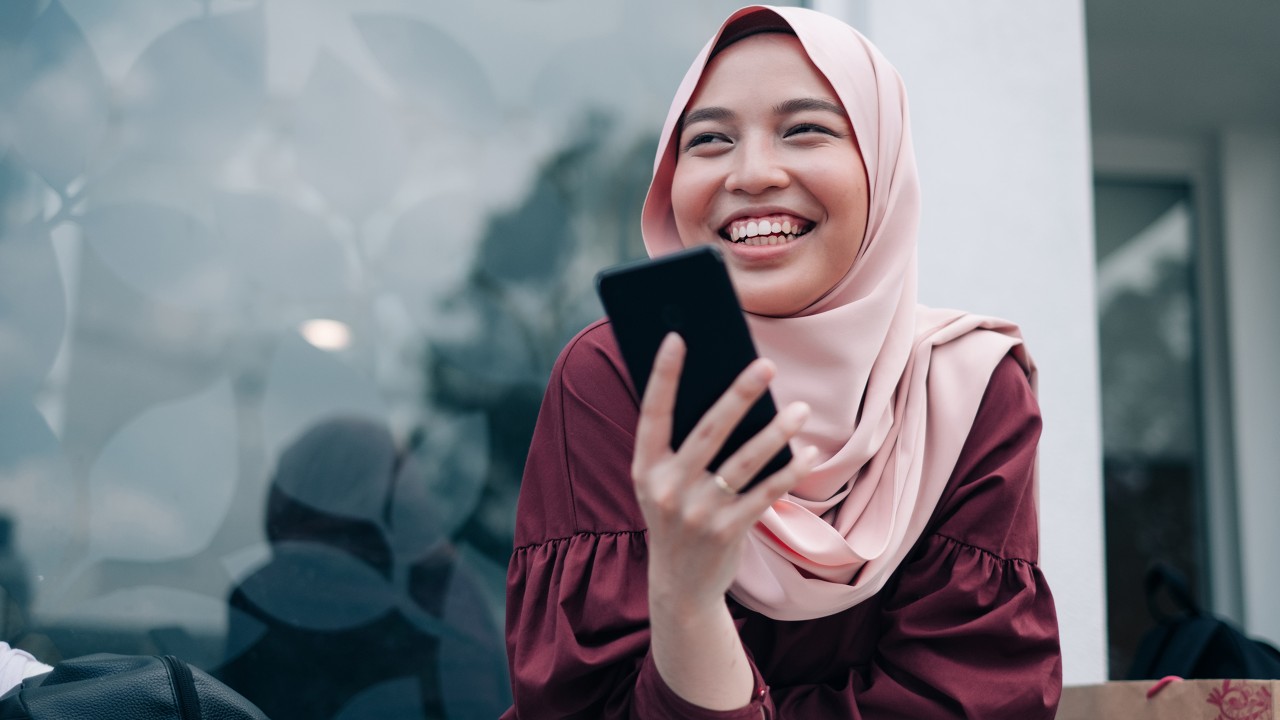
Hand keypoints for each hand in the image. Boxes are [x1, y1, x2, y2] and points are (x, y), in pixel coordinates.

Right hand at [633, 332, 815, 709]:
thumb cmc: (677, 518)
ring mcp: (697, 513)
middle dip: (738, 394)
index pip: (652, 413)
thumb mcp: (663, 483)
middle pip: (708, 430)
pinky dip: (789, 470)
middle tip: (766, 363)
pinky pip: (765, 494)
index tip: (677, 336)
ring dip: (776, 431)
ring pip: (744, 461)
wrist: (680, 586)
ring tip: (800, 408)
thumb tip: (721, 389)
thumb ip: (682, 446)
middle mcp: (668, 489)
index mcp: (646, 469)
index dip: (663, 375)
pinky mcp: (727, 532)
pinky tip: (808, 450)